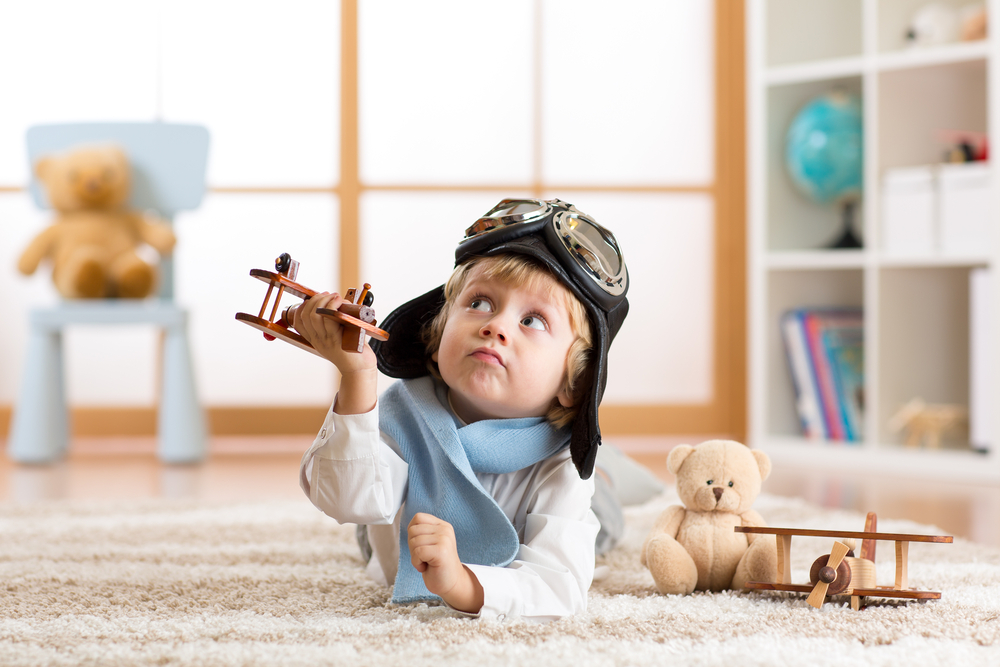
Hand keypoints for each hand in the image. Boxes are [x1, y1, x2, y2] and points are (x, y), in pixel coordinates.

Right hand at [293, 292, 377, 413]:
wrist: (360, 369)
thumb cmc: (353, 350)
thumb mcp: (339, 336)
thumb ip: (334, 323)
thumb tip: (336, 302)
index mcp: (315, 339)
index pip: (298, 321)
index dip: (304, 306)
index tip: (316, 299)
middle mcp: (317, 340)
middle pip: (306, 314)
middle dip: (315, 299)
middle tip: (328, 295)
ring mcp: (325, 341)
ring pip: (315, 315)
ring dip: (325, 300)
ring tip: (335, 297)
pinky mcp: (336, 340)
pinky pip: (329, 318)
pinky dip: (333, 306)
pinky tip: (340, 302)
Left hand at [407, 513, 483, 613]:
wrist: (451, 584)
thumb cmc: (437, 566)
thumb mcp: (430, 543)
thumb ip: (422, 532)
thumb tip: (409, 526)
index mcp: (442, 525)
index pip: (418, 517)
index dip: (413, 533)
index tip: (421, 546)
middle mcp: (445, 529)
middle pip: (413, 530)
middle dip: (413, 546)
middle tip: (425, 557)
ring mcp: (444, 539)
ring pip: (414, 541)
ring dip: (415, 556)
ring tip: (427, 562)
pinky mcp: (441, 551)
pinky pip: (418, 552)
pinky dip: (417, 563)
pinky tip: (426, 567)